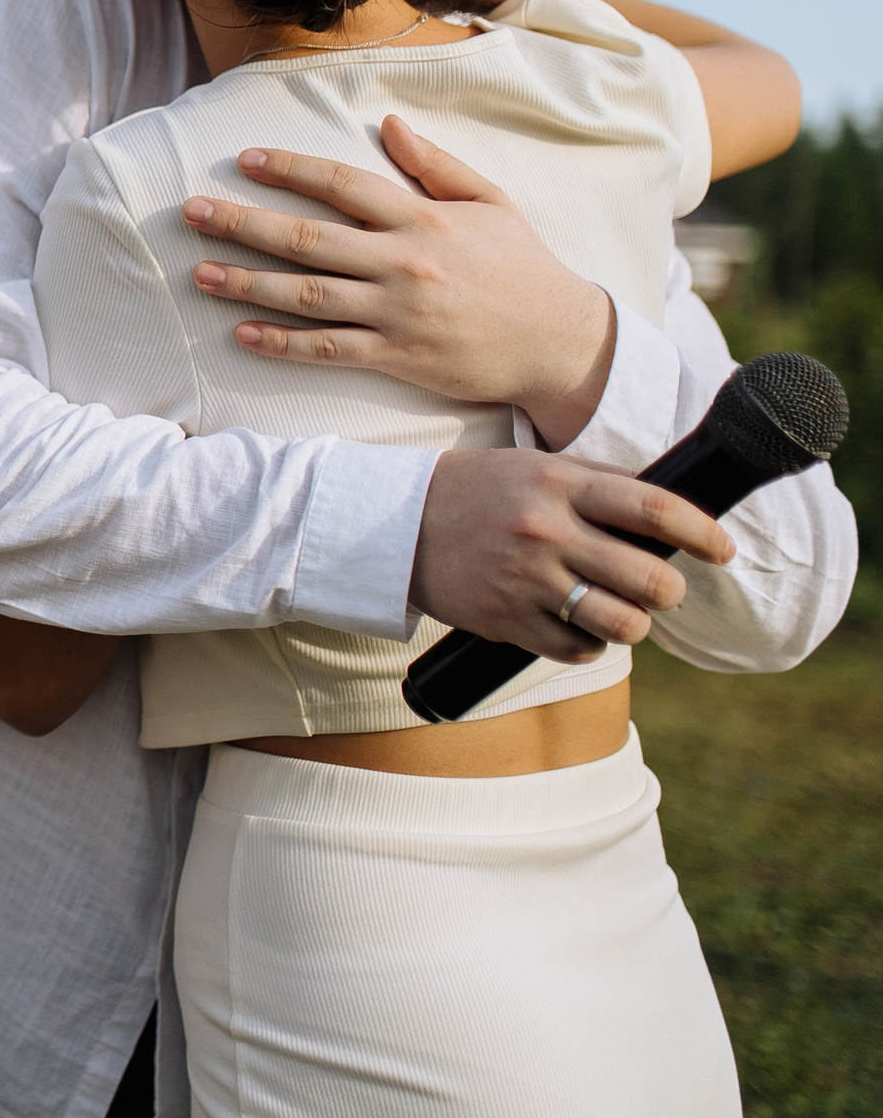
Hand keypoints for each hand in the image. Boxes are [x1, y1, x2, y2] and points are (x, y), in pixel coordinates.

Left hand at [183, 116, 614, 445]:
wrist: (560, 342)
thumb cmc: (523, 267)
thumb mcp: (489, 202)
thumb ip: (435, 164)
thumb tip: (388, 124)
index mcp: (422, 218)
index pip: (343, 184)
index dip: (291, 169)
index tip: (245, 159)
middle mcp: (403, 262)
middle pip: (308, 238)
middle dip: (243, 223)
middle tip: (191, 213)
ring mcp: (397, 312)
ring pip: (308, 295)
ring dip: (248, 284)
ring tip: (200, 273)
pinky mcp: (397, 356)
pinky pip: (328, 349)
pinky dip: (283, 343)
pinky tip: (242, 334)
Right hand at [410, 448, 734, 660]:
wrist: (395, 524)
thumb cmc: (480, 491)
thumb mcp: (537, 468)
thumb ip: (601, 485)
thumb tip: (672, 514)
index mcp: (560, 485)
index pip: (653, 509)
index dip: (702, 533)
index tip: (723, 550)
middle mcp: (546, 532)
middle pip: (649, 579)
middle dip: (669, 591)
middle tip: (662, 589)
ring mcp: (525, 580)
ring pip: (622, 624)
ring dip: (634, 623)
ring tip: (622, 612)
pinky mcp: (506, 620)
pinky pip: (578, 649)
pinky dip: (589, 643)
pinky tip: (578, 626)